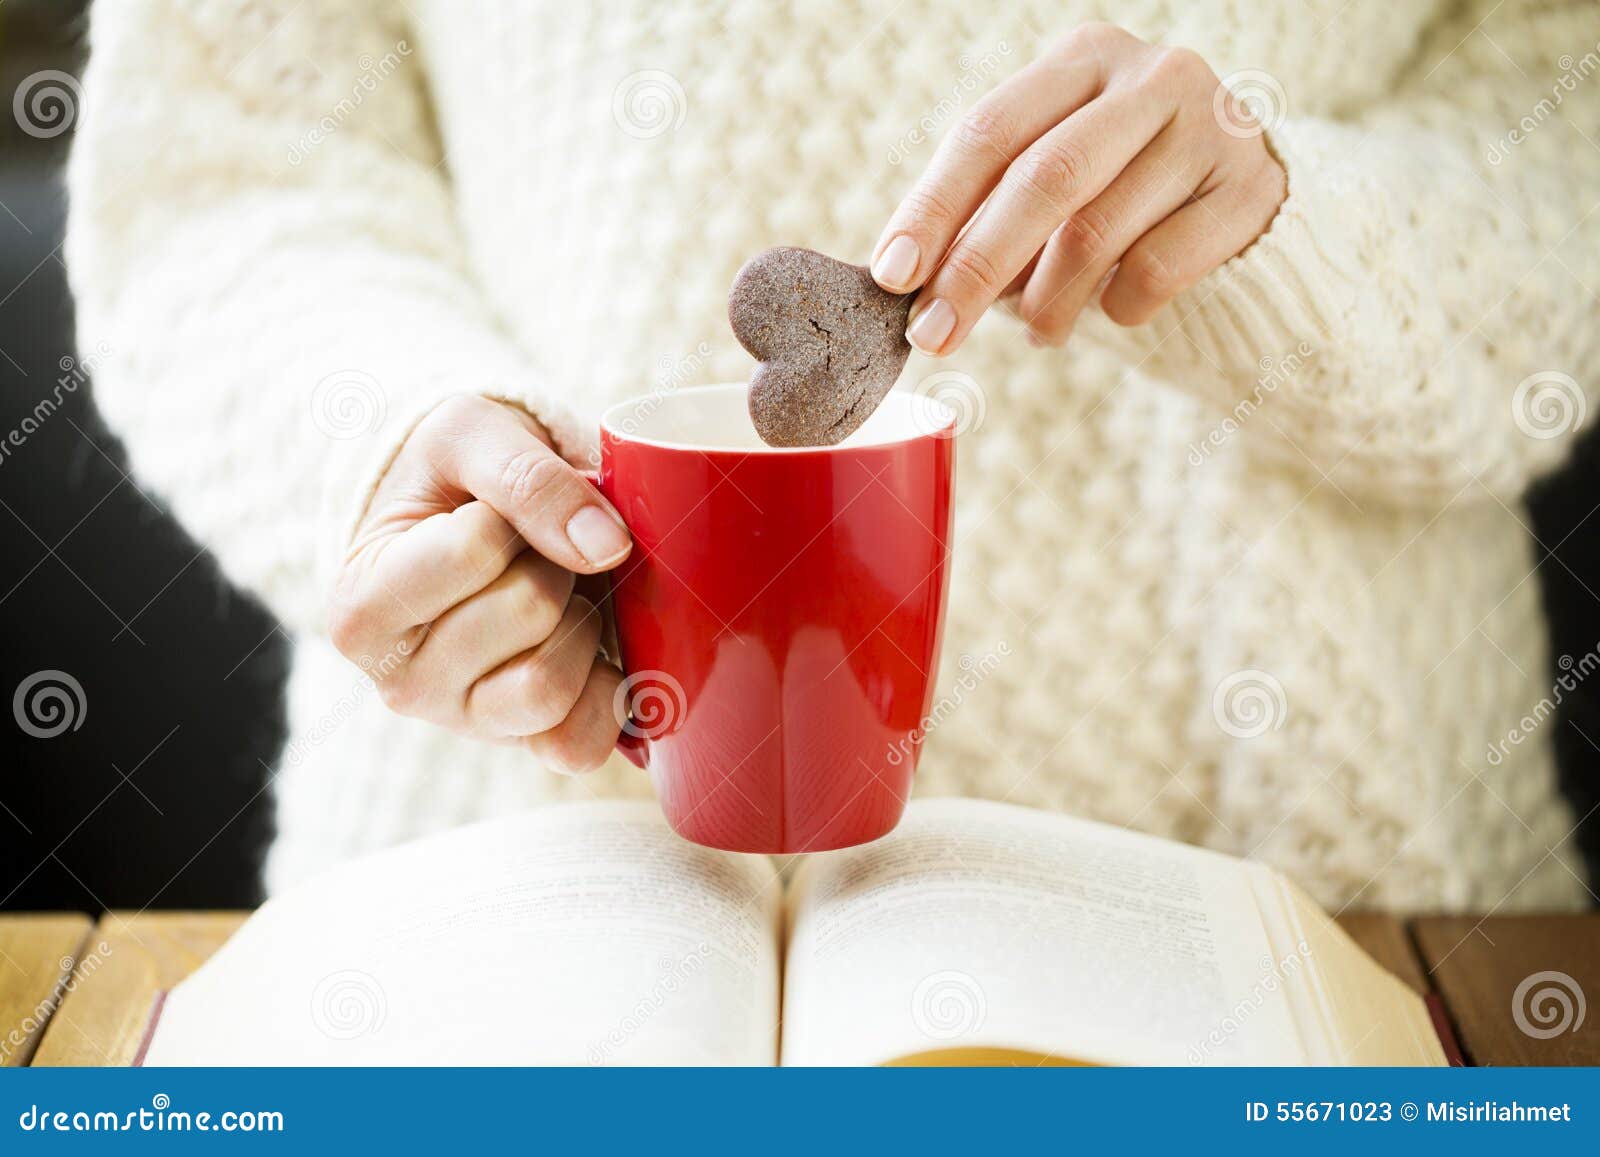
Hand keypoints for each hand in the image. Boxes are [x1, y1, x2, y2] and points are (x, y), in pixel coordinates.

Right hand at [328, 395, 630, 772]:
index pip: (474, 550)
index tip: (490, 512)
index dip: (510, 515)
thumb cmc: (455, 479)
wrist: (469, 525)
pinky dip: (608, 690)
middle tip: (532, 551)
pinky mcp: (524, 744)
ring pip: (553, 682)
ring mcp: (465, 721)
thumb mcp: (469, 436)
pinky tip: (594, 646)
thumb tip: (606, 545)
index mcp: (362, 608)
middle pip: (530, 611)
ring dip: (581, 619)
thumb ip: (529, 477)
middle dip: (552, 561)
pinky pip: (582, 742)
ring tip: (558, 593)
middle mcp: (400, 683)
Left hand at [870, 23, 1286, 351]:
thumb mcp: (1050, 182)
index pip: (988, 132)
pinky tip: (1112, 312)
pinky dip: (1116, 308)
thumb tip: (907, 280)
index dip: (933, 208)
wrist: (1243, 201)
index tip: (893, 276)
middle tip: (936, 333)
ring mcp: (1211, 127)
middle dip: (977, 268)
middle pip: (1043, 179)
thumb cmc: (1121, 193)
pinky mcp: (1251, 189)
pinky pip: (1157, 269)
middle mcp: (1151, 76)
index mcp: (1082, 59)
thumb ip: (985, 212)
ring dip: (1047, 303)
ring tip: (1038, 332)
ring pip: (1097, 232)